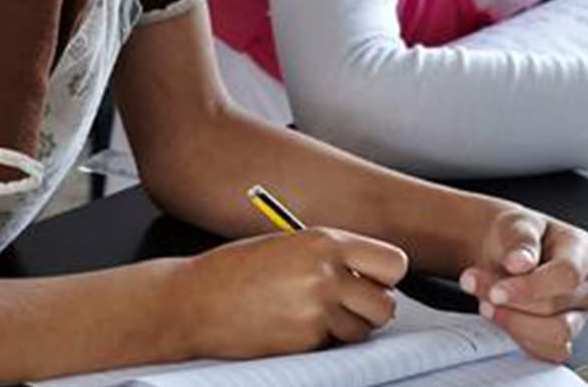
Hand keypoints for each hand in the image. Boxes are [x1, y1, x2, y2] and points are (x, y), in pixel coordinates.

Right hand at [175, 229, 406, 358]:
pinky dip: (323, 341)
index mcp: (324, 241)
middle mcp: (327, 274)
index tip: (372, 280)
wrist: (194, 301)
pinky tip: (294, 326)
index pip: (393, 262)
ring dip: (348, 328)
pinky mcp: (305, 341)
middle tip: (349, 305)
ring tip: (315, 315)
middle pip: (387, 304)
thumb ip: (329, 256)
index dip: (385, 275)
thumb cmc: (236, 271)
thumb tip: (368, 274)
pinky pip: (335, 345)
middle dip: (372, 308)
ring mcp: (317, 310)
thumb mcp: (288, 245)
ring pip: (363, 330)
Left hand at [458, 208, 587, 361]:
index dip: (530, 288)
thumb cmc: (517, 238)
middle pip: (557, 309)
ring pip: (556, 337)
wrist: (507, 253)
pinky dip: (520, 338)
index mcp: (585, 252)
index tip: (497, 291)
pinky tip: (501, 317)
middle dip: (511, 304)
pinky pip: (547, 351)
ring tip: (487, 304)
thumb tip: (520, 262)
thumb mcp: (516, 225)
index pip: (567, 276)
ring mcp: (581, 315)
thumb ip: (520, 241)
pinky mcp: (565, 337)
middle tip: (475, 287)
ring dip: (515, 324)